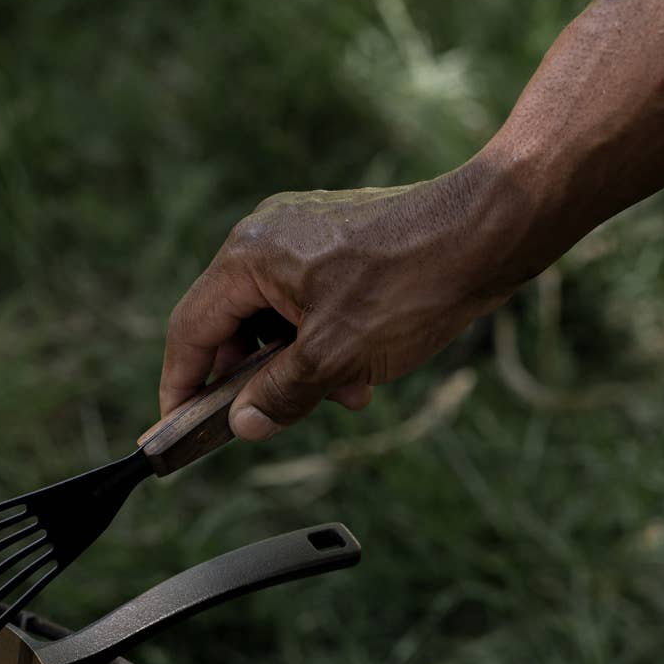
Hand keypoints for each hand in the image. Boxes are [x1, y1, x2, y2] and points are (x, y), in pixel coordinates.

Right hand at [161, 162, 523, 438]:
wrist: (488, 232)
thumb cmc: (410, 283)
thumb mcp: (335, 357)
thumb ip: (279, 394)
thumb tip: (243, 424)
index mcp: (249, 255)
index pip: (191, 330)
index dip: (181, 386)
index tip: (176, 431)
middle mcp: (267, 235)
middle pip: (233, 323)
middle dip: (257, 379)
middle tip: (275, 420)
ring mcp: (304, 233)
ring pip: (277, 317)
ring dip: (299, 365)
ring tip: (342, 395)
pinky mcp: (340, 240)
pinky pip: (310, 301)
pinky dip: (324, 340)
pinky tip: (362, 371)